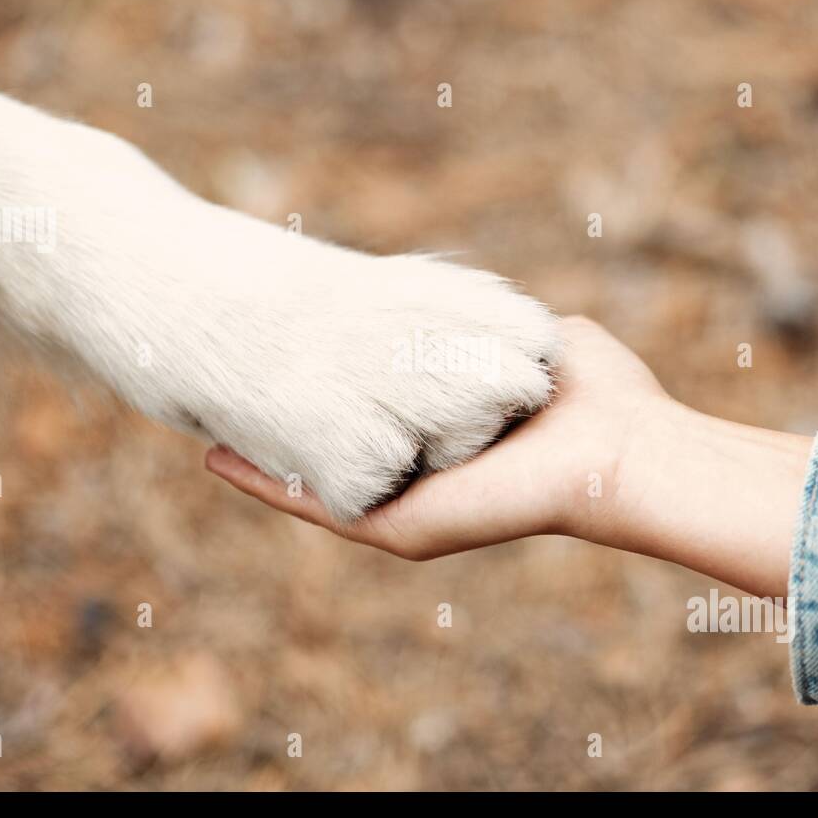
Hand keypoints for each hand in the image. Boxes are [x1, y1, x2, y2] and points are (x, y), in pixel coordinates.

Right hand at [205, 316, 811, 597]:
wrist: (621, 452)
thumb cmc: (592, 392)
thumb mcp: (527, 336)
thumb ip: (484, 321)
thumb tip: (458, 293)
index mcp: (440, 429)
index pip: (360, 404)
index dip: (314, 377)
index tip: (270, 344)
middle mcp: (412, 469)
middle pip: (323, 444)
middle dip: (271, 414)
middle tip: (214, 380)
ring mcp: (401, 501)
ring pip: (307, 476)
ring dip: (252, 453)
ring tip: (196, 417)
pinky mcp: (397, 525)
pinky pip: (317, 505)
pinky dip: (265, 485)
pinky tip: (219, 459)